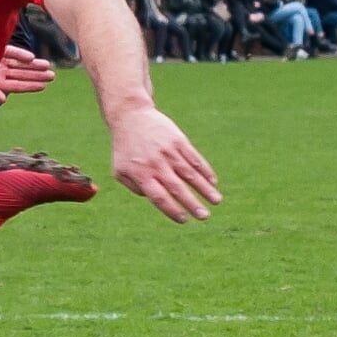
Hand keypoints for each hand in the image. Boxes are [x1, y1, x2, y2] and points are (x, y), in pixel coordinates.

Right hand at [0, 44, 54, 101]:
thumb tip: (4, 99)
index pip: (15, 86)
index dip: (29, 86)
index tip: (43, 86)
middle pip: (20, 74)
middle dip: (36, 75)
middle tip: (52, 76)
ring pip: (18, 64)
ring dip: (33, 65)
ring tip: (48, 65)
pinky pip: (9, 52)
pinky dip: (20, 55)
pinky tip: (31, 58)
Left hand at [108, 105, 220, 222]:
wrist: (131, 117)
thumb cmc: (125, 149)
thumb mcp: (119, 170)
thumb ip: (134, 187)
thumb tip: (154, 199)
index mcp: (141, 174)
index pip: (158, 197)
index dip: (172, 210)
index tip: (184, 220)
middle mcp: (156, 165)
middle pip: (177, 188)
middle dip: (193, 204)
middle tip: (205, 217)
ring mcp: (169, 152)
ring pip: (191, 174)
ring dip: (205, 189)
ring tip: (217, 201)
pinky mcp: (179, 141)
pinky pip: (195, 159)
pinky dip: (205, 171)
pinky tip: (213, 182)